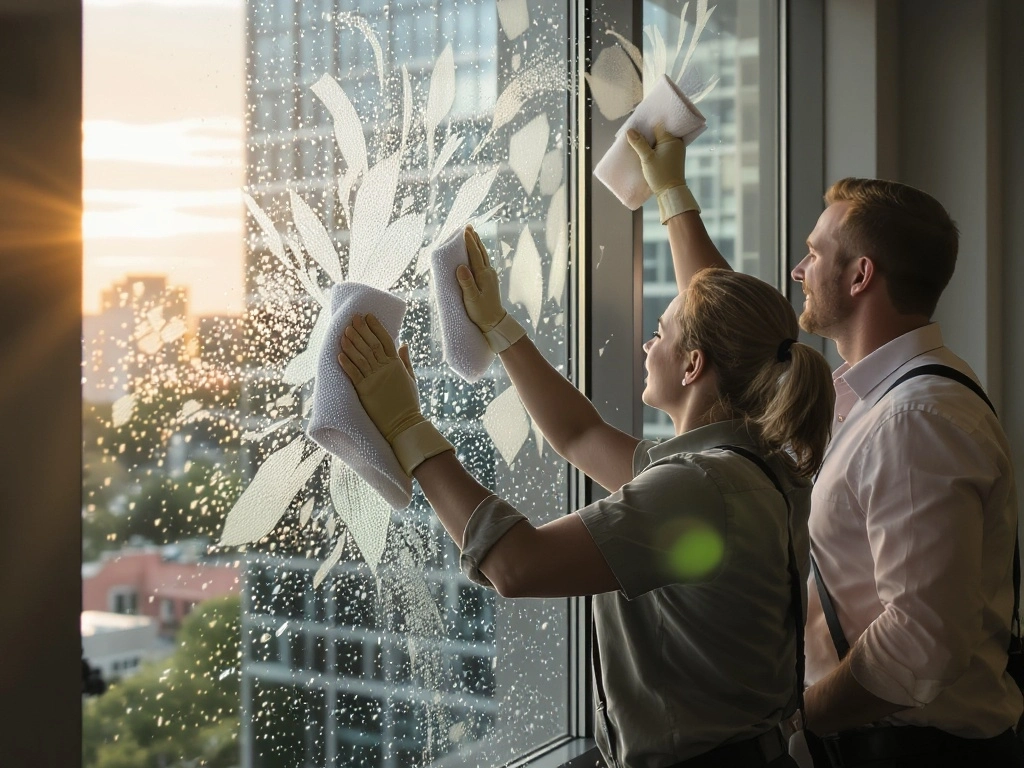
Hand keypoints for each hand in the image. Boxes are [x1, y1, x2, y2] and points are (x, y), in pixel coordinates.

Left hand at [337, 313, 451, 474]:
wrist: (404, 424)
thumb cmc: (409, 403)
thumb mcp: (411, 378)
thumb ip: (405, 360)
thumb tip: (404, 343)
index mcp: (396, 364)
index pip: (385, 340)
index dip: (376, 327)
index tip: (368, 316)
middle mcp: (385, 368)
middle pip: (371, 344)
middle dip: (361, 330)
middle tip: (353, 318)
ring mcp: (375, 379)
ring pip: (361, 356)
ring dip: (351, 343)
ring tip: (344, 332)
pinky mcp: (365, 391)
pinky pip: (354, 374)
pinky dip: (347, 363)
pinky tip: (339, 354)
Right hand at [456, 226, 525, 352]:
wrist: (495, 322)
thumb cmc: (482, 312)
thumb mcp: (472, 299)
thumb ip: (466, 283)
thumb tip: (460, 266)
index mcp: (483, 275)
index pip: (475, 254)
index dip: (469, 242)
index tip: (464, 230)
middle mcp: (488, 272)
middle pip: (480, 251)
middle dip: (474, 239)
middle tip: (468, 227)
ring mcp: (490, 276)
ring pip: (483, 256)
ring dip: (477, 244)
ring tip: (472, 235)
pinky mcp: (489, 280)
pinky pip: (483, 262)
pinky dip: (479, 254)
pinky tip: (477, 253)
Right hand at [626, 124, 699, 222]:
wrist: (671, 192)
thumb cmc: (660, 175)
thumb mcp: (647, 158)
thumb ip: (638, 143)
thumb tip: (630, 130)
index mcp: (671, 139)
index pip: (658, 125)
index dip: (646, 125)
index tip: (636, 126)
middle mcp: (676, 142)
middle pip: (659, 132)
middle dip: (648, 133)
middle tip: (635, 134)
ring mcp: (676, 149)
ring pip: (660, 140)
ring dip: (651, 141)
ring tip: (638, 142)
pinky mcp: (674, 157)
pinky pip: (663, 147)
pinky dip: (655, 147)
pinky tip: (646, 150)